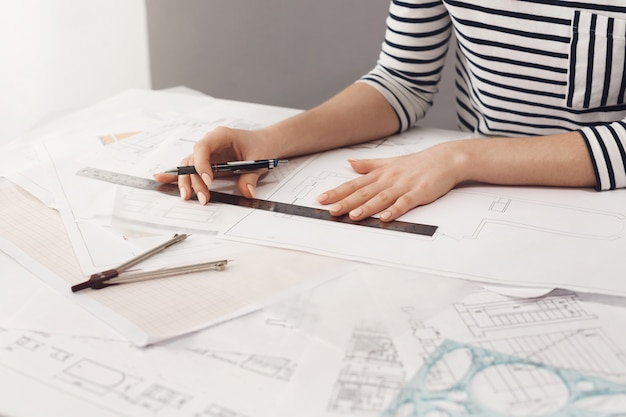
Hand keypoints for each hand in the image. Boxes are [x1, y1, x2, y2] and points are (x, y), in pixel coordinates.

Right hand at [153, 126, 271, 203]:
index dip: (202, 164)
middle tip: (201, 197)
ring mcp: (206, 153)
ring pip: (189, 166)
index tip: (208, 181)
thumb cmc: (260, 146)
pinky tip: (161, 178)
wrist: (264, 143)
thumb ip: (250, 176)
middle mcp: (210, 143)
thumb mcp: (259, 160)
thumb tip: (247, 191)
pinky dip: (177, 175)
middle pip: (193, 160)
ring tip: (189, 197)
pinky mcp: (206, 163)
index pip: (203, 147)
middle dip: (194, 180)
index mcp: (221, 136)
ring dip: (187, 182)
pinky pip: (190, 169)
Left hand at [316, 142, 463, 220]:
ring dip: (367, 207)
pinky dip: (396, 209)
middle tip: (330, 210)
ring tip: (353, 216)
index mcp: (381, 173)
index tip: (322, 199)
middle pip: (364, 192)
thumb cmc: (419, 162)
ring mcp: (404, 186)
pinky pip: (405, 202)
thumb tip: (350, 163)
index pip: (355, 184)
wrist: (447, 158)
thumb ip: (369, 164)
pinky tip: (386, 217)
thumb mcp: (390, 161)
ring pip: (381, 198)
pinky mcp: (419, 193)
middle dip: (346, 202)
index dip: (338, 192)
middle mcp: (389, 179)